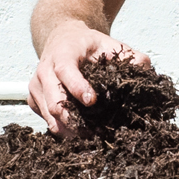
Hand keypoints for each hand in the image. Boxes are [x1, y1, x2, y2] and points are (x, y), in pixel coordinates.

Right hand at [28, 22, 149, 135]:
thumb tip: (144, 68)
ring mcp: (36, 86)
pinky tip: (80, 134)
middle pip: (54, 100)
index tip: (92, 101)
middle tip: (97, 132)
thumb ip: (129, 55)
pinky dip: (63, 130)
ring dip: (70, 130)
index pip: (65, 71)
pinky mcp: (34, 99)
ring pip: (49, 115)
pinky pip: (46, 120)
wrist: (61, 39)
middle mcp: (44, 70)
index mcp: (62, 53)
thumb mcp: (108, 43)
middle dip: (74, 120)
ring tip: (91, 138)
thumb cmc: (86, 44)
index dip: (77, 87)